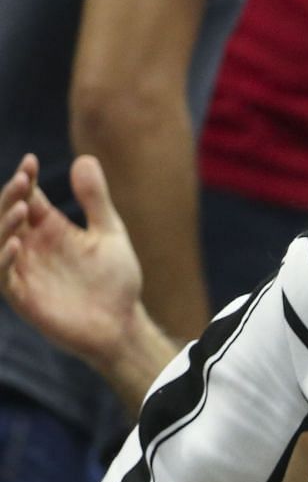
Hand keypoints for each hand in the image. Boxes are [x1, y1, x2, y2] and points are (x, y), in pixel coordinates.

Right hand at [0, 154, 145, 366]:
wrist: (122, 323)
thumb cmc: (115, 280)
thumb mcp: (109, 233)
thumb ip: (95, 200)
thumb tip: (84, 158)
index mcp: (49, 228)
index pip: (28, 197)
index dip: (25, 179)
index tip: (30, 162)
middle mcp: (31, 246)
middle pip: (8, 215)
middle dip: (10, 197)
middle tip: (21, 181)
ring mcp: (24, 270)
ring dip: (4, 224)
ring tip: (20, 208)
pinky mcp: (22, 296)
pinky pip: (3, 276)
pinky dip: (4, 259)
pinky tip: (15, 244)